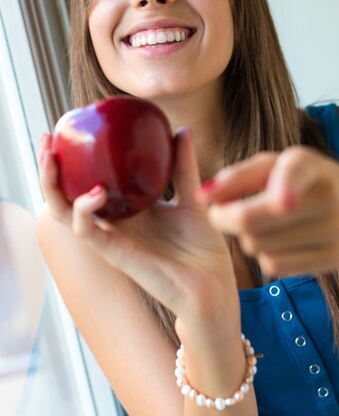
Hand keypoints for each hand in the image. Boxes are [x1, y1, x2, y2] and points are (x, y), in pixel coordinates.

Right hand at [38, 129, 238, 328]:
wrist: (213, 286)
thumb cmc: (202, 248)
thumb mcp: (193, 197)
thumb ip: (183, 166)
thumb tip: (180, 129)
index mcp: (129, 208)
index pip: (89, 182)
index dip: (72, 160)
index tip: (66, 131)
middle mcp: (115, 222)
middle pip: (67, 195)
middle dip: (51, 169)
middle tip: (48, 141)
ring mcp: (112, 238)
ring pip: (64, 213)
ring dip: (52, 186)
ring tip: (52, 159)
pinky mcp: (116, 255)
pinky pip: (87, 232)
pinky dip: (84, 211)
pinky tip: (96, 192)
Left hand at [195, 148, 338, 277]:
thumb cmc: (297, 181)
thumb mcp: (271, 168)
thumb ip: (234, 178)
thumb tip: (201, 197)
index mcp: (308, 163)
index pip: (293, 175)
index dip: (284, 189)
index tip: (281, 203)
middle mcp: (328, 194)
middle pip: (253, 221)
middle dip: (226, 219)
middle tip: (223, 214)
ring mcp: (335, 229)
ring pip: (259, 246)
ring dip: (248, 239)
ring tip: (262, 226)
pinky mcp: (334, 257)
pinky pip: (275, 266)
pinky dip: (266, 257)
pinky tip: (277, 244)